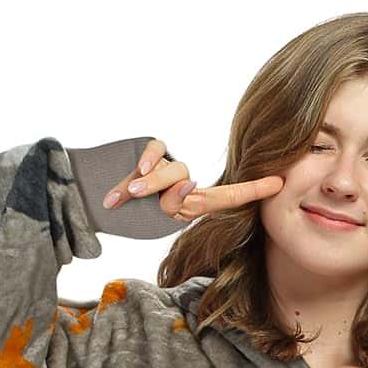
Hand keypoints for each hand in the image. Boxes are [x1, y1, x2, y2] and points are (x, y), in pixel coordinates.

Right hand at [100, 136, 284, 223]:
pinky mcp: (152, 148)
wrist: (89, 197)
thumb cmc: (124, 215)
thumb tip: (189, 181)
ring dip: (149, 184)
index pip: (227, 198)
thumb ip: (173, 205)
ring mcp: (169, 167)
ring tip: (129, 193)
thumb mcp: (151, 219)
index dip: (251, 191)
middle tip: (147, 198)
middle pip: (193, 187)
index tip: (278, 183)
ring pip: (172, 171)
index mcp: (188, 206)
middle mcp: (183, 185)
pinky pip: (156, 150)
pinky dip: (142, 163)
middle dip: (173, 194)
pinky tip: (125, 179)